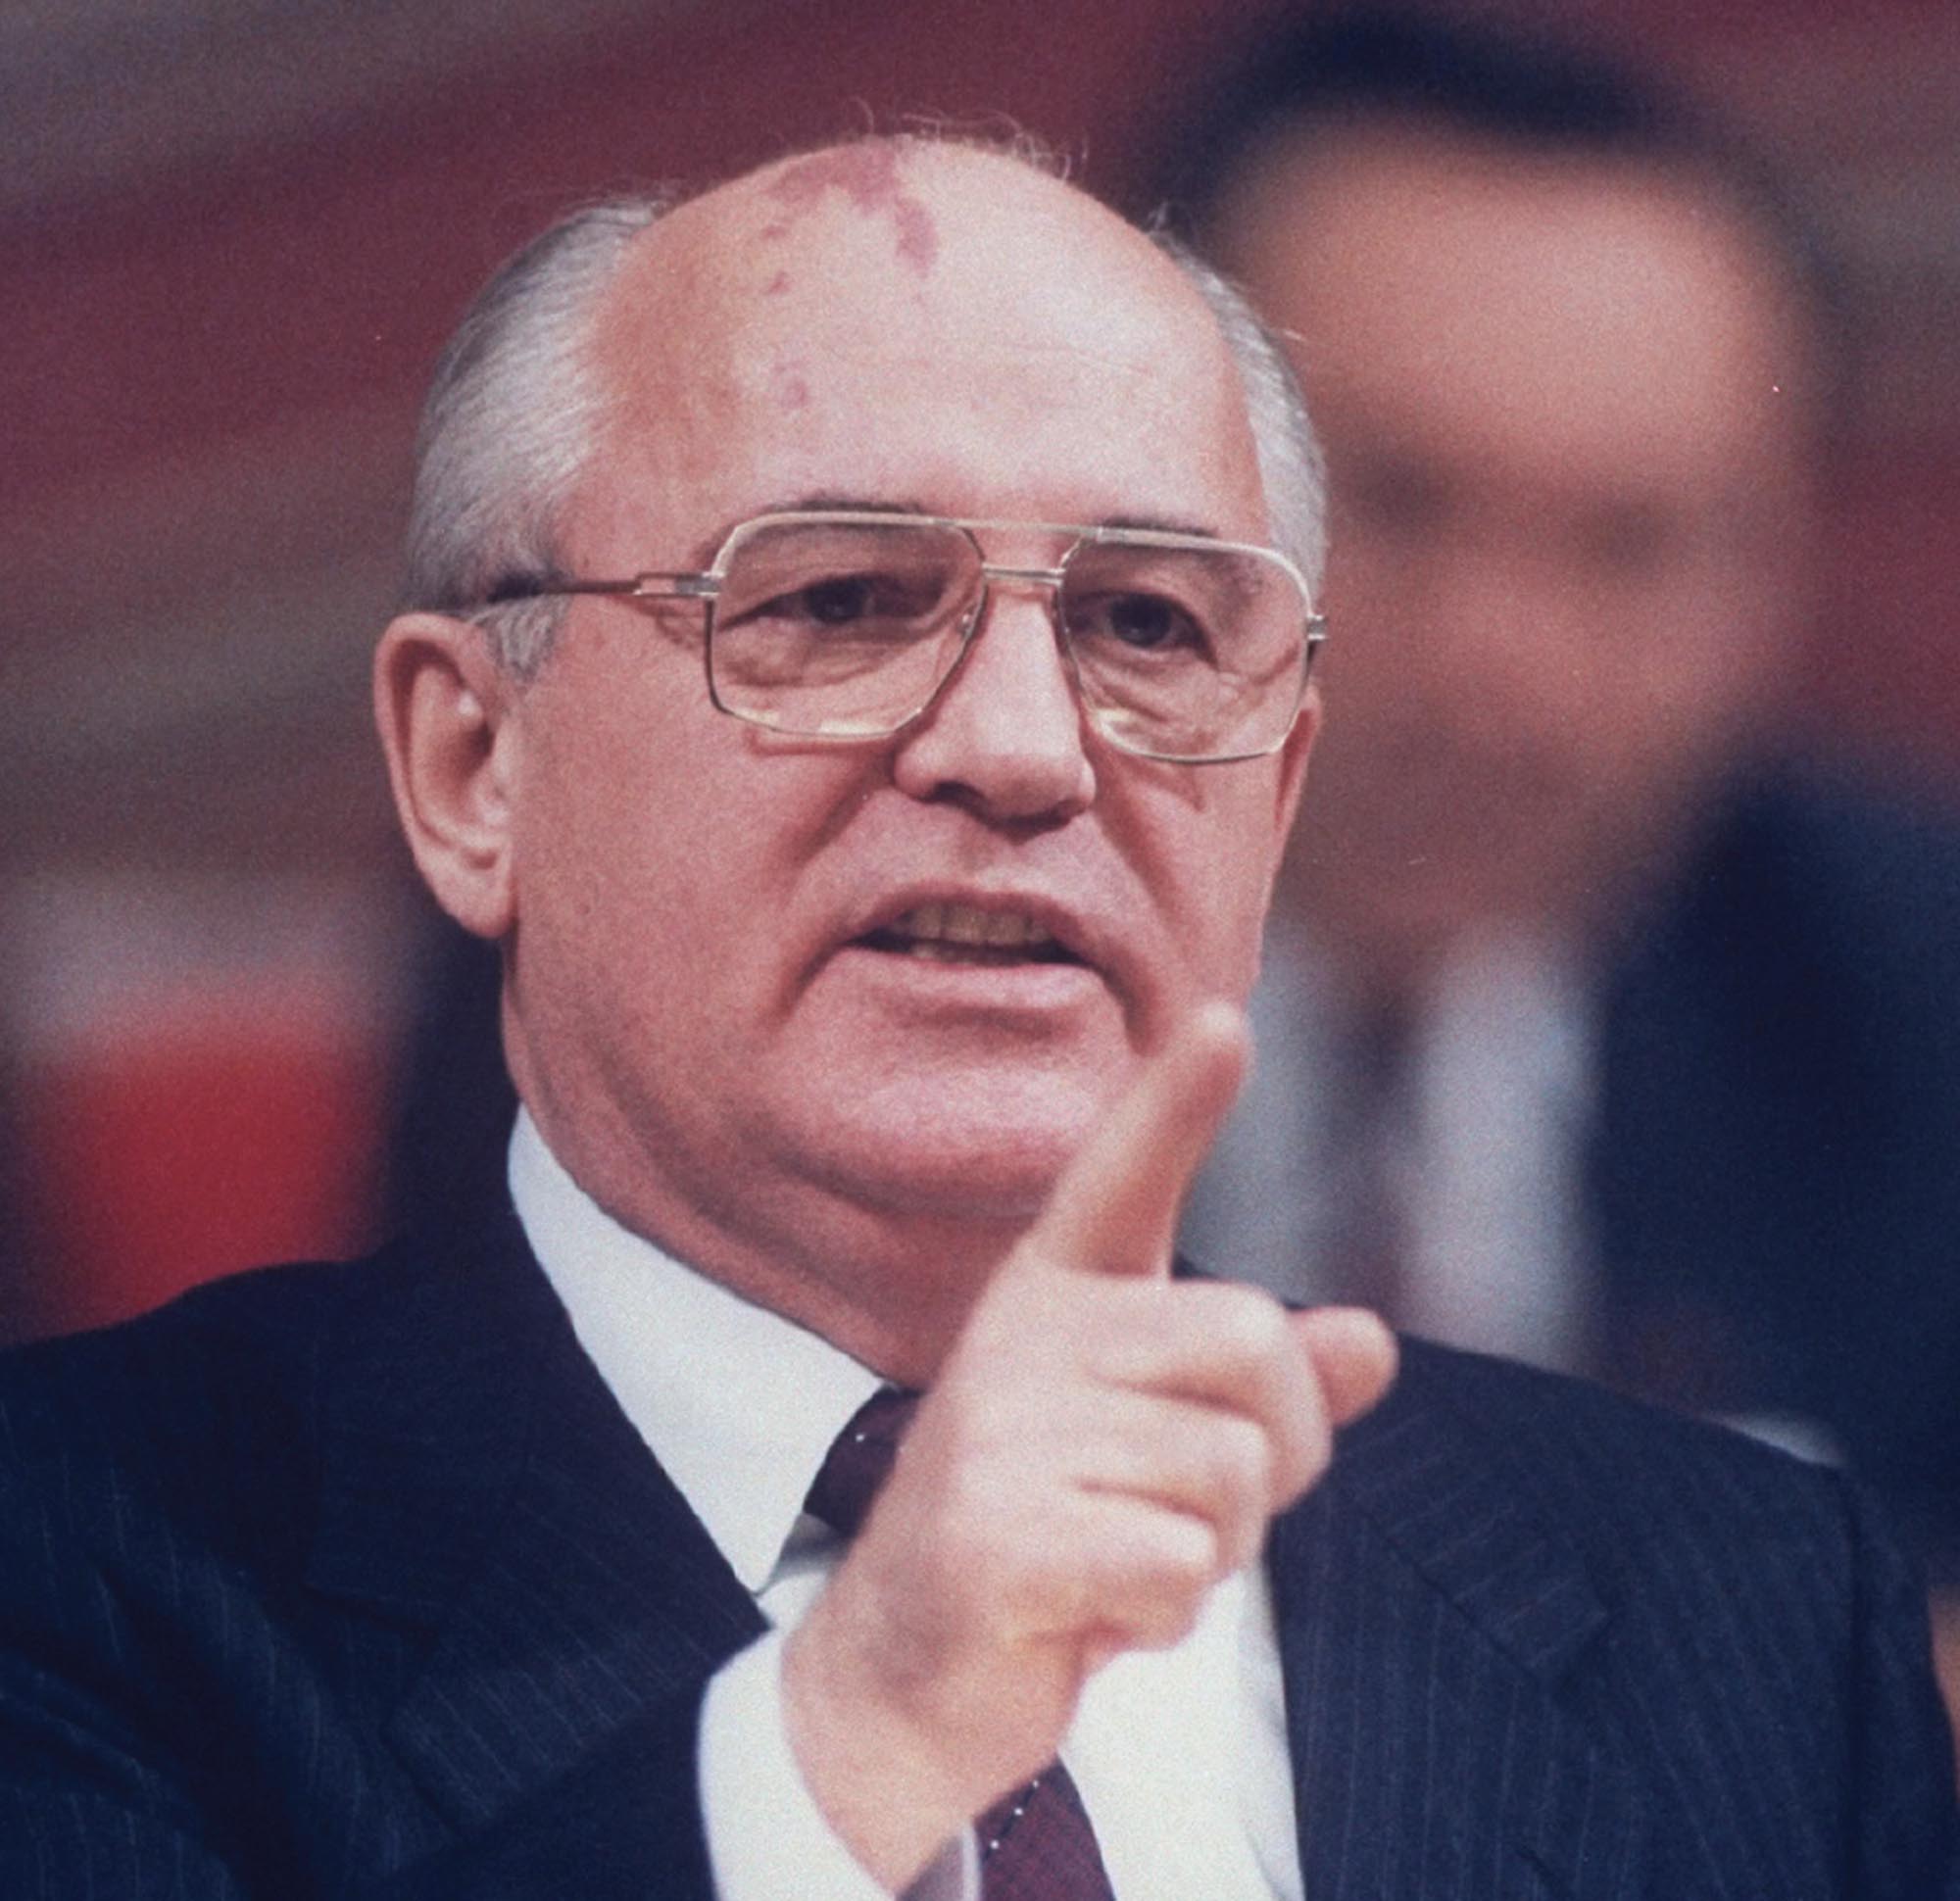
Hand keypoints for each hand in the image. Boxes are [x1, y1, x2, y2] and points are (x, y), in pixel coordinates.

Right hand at [781, 1002, 1396, 1888]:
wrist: (904, 1679)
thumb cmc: (1056, 1540)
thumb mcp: (1168, 1453)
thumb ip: (1265, 1392)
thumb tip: (1374, 1340)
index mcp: (1055, 1299)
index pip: (1120, 1181)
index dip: (1174, 1102)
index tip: (1225, 1020)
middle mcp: (1020, 1340)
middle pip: (1249, 1342)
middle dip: (1271, 1453)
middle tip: (1192, 1513)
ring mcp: (996, 1434)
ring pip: (1226, 1470)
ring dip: (1212, 1553)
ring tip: (1120, 1565)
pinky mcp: (992, 1536)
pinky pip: (1177, 1563)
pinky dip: (1165, 1617)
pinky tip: (1089, 1618)